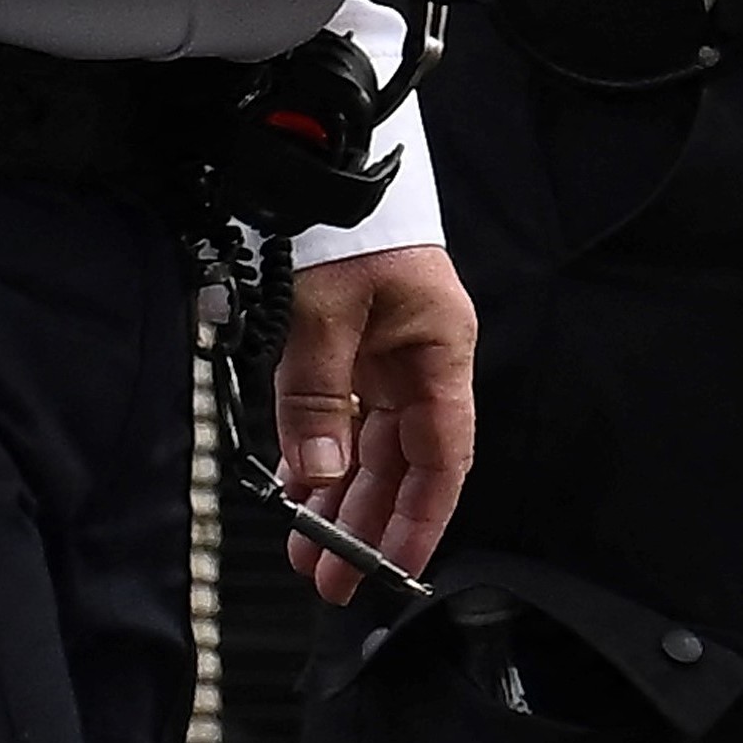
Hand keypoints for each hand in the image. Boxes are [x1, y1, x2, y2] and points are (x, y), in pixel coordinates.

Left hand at [277, 241, 475, 604]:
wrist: (326, 166)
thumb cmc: (346, 226)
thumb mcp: (324, 312)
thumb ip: (318, 397)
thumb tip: (317, 474)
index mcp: (438, 351)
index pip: (443, 456)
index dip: (422, 518)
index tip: (392, 567)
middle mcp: (421, 360)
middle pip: (404, 461)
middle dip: (368, 523)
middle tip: (330, 576)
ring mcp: (389, 356)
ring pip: (372, 446)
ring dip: (341, 497)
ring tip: (305, 547)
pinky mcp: (358, 348)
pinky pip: (346, 418)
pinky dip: (323, 456)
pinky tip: (299, 489)